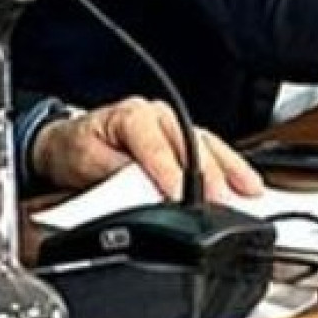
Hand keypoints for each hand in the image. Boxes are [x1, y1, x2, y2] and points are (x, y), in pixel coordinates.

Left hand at [28, 96, 265, 203]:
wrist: (68, 143)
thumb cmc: (77, 149)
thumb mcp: (88, 163)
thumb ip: (117, 176)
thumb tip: (143, 191)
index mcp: (133, 116)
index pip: (158, 147)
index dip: (171, 173)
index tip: (180, 196)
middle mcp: (158, 115)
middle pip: (191, 145)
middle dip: (209, 175)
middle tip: (222, 202)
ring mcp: (173, 125)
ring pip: (208, 145)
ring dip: (230, 170)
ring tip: (250, 191)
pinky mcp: (181, 139)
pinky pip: (210, 151)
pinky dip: (229, 168)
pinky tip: (246, 183)